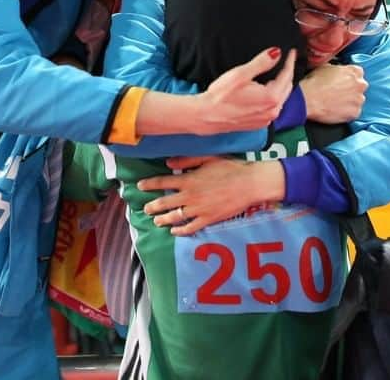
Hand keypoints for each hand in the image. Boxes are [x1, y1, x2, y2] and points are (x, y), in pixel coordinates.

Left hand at [139, 156, 284, 235]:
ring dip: (162, 219)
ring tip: (156, 221)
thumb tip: (168, 163)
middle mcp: (190, 196)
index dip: (149, 184)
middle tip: (146, 209)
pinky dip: (180, 231)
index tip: (140, 186)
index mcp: (189, 179)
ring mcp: (198, 209)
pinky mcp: (208, 219)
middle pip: (165, 202)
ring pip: (175, 217)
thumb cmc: (231, 168)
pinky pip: (190, 228)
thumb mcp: (208, 158)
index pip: (163, 182)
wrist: (249, 184)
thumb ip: (187, 160)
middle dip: (152, 206)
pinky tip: (174, 231)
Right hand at [195, 47, 295, 133]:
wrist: (206, 116)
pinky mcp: (259, 124)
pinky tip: (267, 91)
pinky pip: (273, 108)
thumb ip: (261, 63)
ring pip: (281, 99)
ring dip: (281, 86)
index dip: (290, 62)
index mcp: (271, 97)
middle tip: (286, 60)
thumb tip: (276, 53)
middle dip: (288, 73)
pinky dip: (274, 98)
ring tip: (278, 74)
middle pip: (287, 88)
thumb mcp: (240, 74)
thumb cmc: (220, 95)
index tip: (291, 52)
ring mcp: (266, 119)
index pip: (287, 75)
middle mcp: (273, 111)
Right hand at [299, 64, 366, 123]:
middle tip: (338, 93)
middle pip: (359, 87)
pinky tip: (336, 110)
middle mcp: (360, 85)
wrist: (308, 100)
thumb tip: (336, 71)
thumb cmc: (315, 83)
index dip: (349, 78)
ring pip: (357, 100)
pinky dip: (347, 112)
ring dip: (350, 101)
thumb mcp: (325, 67)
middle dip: (351, 90)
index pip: (358, 73)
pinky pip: (354, 113)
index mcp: (354, 71)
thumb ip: (337, 68)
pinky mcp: (355, 113)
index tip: (343, 82)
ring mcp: (359, 100)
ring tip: (336, 103)